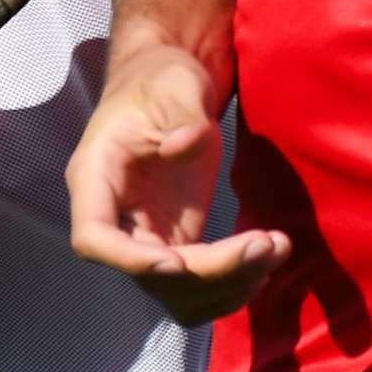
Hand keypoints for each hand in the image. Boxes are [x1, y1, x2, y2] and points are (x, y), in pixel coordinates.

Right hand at [66, 41, 286, 320]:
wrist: (173, 88)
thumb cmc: (163, 79)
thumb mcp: (173, 83)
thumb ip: (179, 113)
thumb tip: (183, 147)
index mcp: (95, 179)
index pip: (94, 239)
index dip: (130, 262)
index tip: (179, 263)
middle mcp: (116, 219)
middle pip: (149, 275)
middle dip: (210, 270)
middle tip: (266, 244)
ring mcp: (146, 237)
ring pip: (177, 292)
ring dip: (228, 284)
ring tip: (277, 248)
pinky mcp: (177, 242)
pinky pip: (198, 284)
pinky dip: (232, 283)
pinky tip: (268, 259)